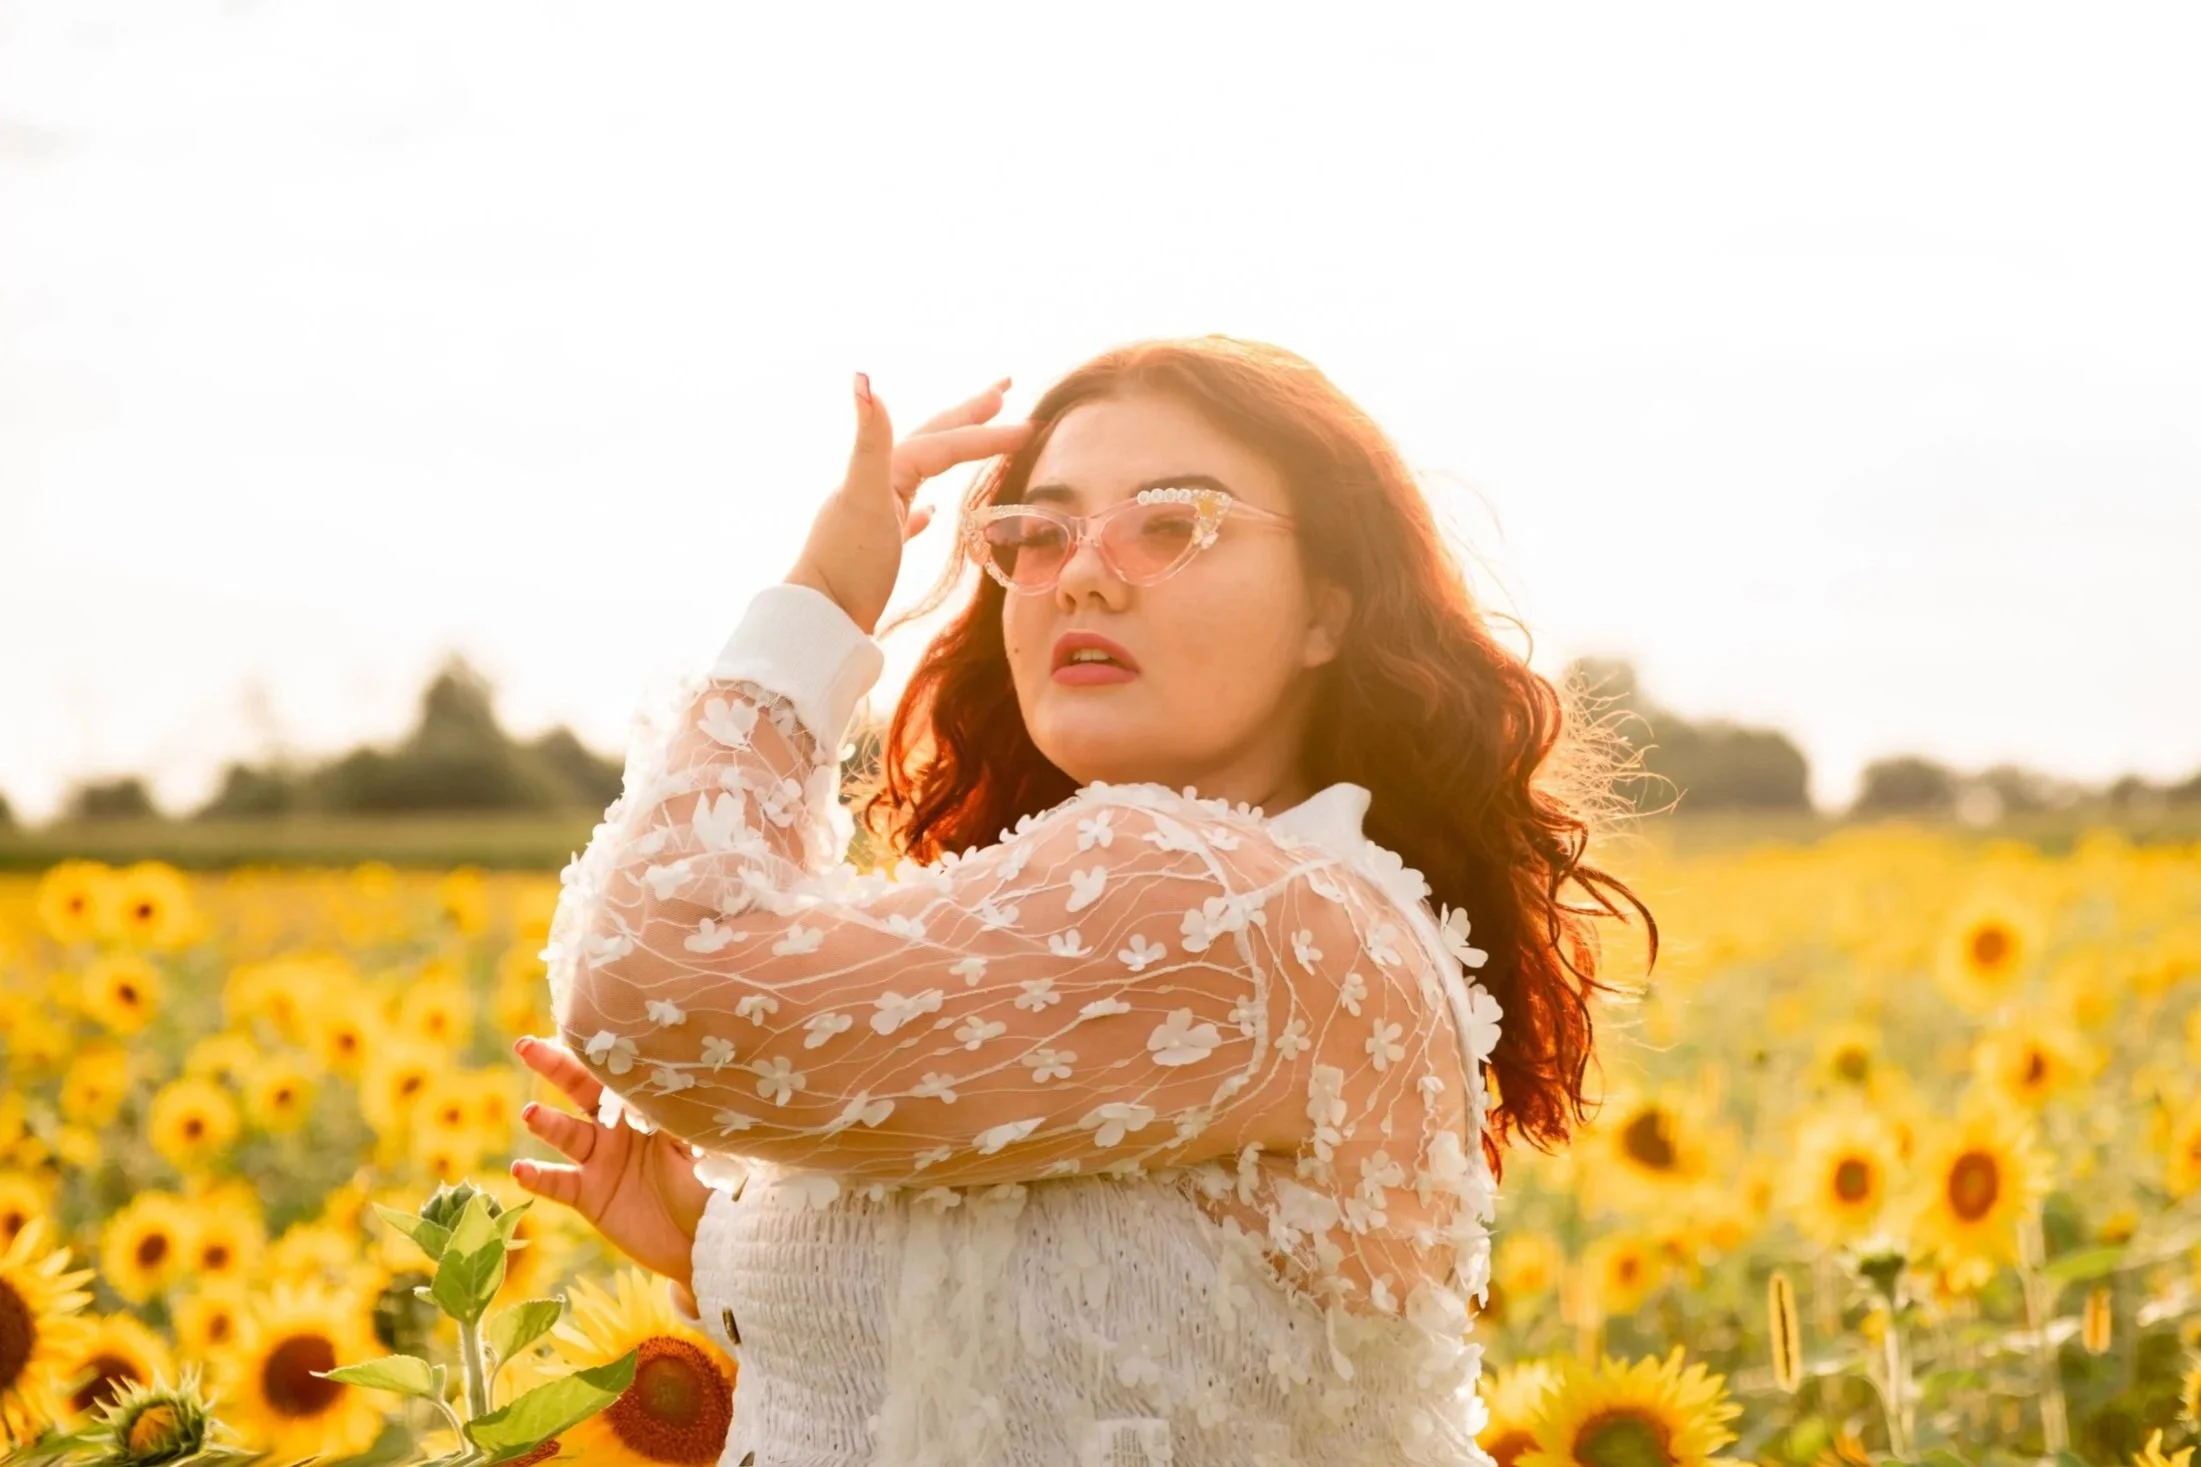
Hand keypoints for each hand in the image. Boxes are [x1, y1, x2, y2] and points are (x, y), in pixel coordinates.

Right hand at [508, 1034, 711, 1290]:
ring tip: (530, 1114)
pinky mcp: (589, 1196)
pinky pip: (558, 1184)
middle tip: (527, 1045)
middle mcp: (618, 1127)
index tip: (578, 1019)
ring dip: (547, 1123)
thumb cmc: (716, 1183)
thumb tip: (685, 1073)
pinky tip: (520, 1168)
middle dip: (554, 1066)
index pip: (617, 1070)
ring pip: (566, 1133)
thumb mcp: (706, 1143)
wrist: (709, 1239)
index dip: (598, 1048)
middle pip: (581, 1089)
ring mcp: (600, 1160)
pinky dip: (538, 1177)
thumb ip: (686, 1113)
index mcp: (648, 1106)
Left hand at [787, 373, 1036, 634]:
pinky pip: (908, 518)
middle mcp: (879, 484)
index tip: (1032, 428)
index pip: (944, 443)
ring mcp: (879, 515)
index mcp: (885, 471)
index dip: (987, 433)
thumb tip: (865, 380)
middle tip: (1005, 390)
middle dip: (969, 415)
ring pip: (923, 472)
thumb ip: (870, 440)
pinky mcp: (879, 549)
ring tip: (976, 439)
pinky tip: (932, 513)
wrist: (821, 619)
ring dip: (952, 452)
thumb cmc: (848, 563)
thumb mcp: (864, 496)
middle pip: (933, 441)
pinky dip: (924, 509)